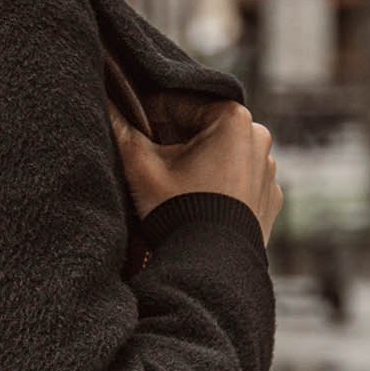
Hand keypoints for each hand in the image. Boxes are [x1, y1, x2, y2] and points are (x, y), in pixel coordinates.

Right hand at [109, 100, 281, 244]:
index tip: (129, 129)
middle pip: (201, 128)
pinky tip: (194, 201)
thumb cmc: (178, 211)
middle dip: (172, 140)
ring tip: (168, 185)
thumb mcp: (141, 166)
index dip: (146, 113)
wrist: (209, 267)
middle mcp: (258, 138)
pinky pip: (237, 181)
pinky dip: (216, 185)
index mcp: (233, 118)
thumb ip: (120, 130)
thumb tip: (102, 103)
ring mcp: (267, 171)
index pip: (178, 103)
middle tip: (145, 159)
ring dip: (194, 162)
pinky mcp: (268, 199)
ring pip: (220, 155)